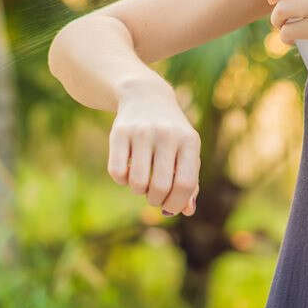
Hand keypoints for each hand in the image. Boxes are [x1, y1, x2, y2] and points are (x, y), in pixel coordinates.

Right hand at [107, 80, 199, 216]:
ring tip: (142, 183)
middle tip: (154, 196)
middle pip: (160, 186)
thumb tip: (187, 211)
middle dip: (156, 200)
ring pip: (137, 183)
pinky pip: (117, 173)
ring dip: (139, 191)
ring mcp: (142, 132)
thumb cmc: (171, 133)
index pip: (185, 184)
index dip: (177, 203)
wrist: (147, 96)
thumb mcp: (186, 151)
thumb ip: (191, 181)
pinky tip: (128, 171)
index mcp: (189, 141)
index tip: (170, 207)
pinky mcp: (119, 132)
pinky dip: (122, 180)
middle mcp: (167, 134)